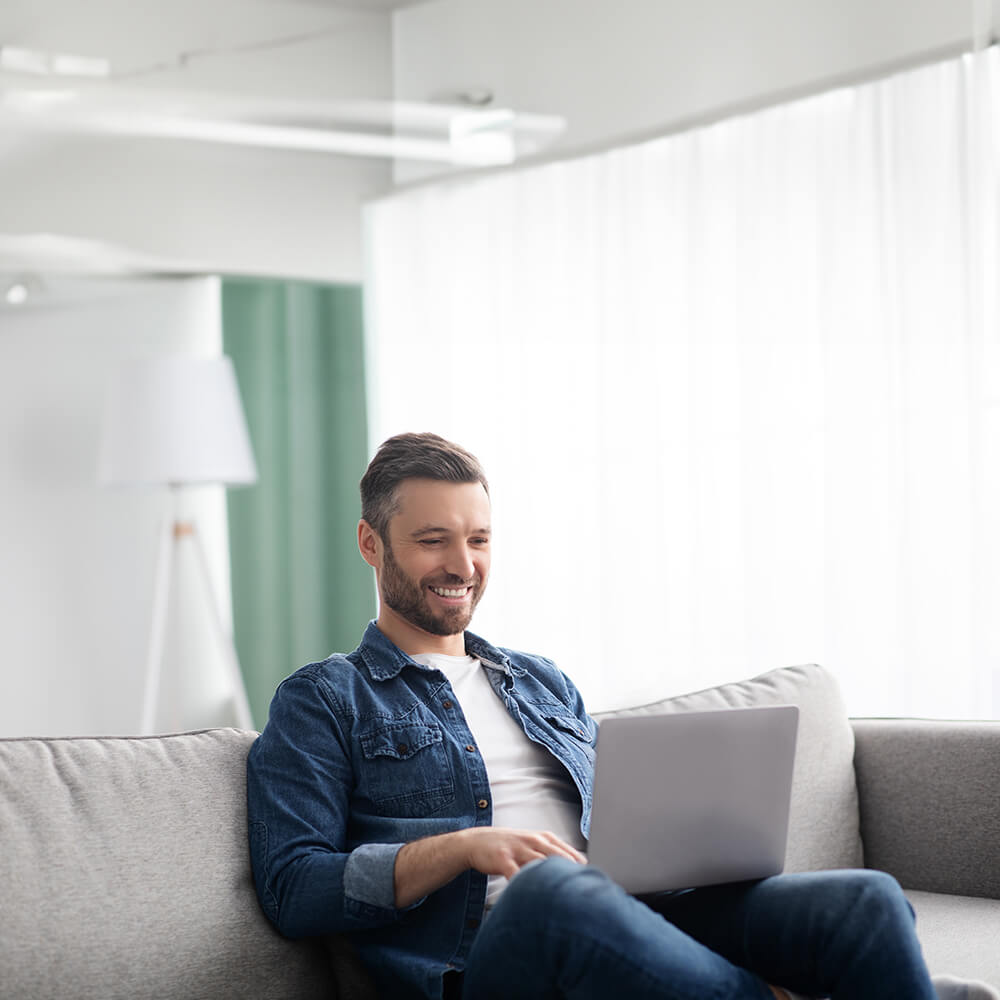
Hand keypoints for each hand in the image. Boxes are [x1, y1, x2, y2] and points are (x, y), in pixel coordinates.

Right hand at [393, 826, 585, 907]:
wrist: (476, 841)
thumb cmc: (511, 848)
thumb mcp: (533, 846)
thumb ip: (554, 856)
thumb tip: (581, 870)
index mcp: (544, 838)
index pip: (570, 853)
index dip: (584, 869)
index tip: (596, 885)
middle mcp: (533, 840)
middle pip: (559, 857)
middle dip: (573, 874)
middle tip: (586, 893)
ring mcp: (517, 848)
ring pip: (539, 864)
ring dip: (551, 879)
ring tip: (565, 896)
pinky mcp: (502, 858)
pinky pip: (515, 872)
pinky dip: (523, 884)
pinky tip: (530, 896)